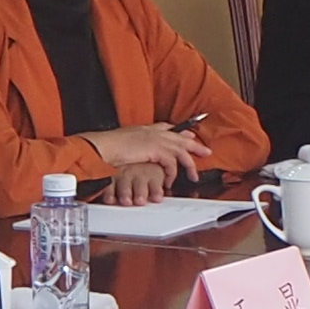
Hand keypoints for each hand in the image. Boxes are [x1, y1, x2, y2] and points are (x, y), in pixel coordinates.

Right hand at [87, 124, 211, 206]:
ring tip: (194, 175)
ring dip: (189, 164)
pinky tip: (170, 181)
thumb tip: (138, 153)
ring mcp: (155, 140)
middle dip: (194, 145)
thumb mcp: (124, 144)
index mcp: (145, 129)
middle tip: (206, 152)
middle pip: (180, 137)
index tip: (189, 135)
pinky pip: (171, 163)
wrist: (103, 147)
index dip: (180, 132)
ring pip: (181, 150)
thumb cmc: (108, 147)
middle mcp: (153, 132)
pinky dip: (172, 173)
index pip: (167, 128)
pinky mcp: (156, 150)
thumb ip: (135, 146)